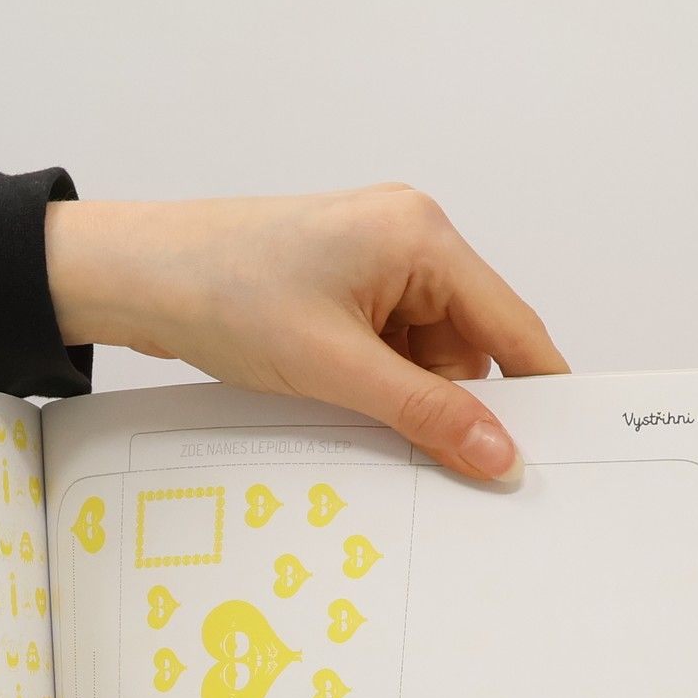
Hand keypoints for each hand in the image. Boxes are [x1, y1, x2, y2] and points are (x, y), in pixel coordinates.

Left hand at [45, 186, 566, 479]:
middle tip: (432, 460)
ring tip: (351, 416)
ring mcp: (374, 264)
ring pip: (424, 356)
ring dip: (403, 399)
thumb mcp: (336, 369)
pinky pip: (385, 351)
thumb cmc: (225, 295)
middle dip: (449, 402)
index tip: (559, 448)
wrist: (138, 278)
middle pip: (468, 346)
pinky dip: (374, 387)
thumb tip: (498, 454)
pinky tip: (340, 406)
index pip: (511, 324)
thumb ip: (425, 415)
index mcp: (423, 237)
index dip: (537, 390)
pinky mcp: (341, 290)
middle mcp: (409, 239)